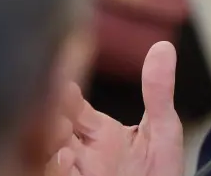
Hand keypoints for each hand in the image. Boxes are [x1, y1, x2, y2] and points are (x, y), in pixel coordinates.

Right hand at [50, 41, 184, 175]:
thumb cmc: (160, 172)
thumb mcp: (163, 131)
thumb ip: (159, 93)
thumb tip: (163, 47)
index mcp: (97, 131)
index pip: (72, 107)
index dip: (65, 95)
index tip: (63, 82)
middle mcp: (81, 153)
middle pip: (52, 129)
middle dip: (48, 116)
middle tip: (55, 107)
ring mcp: (77, 173)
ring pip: (46, 155)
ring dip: (48, 143)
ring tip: (61, 130)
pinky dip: (56, 170)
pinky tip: (68, 157)